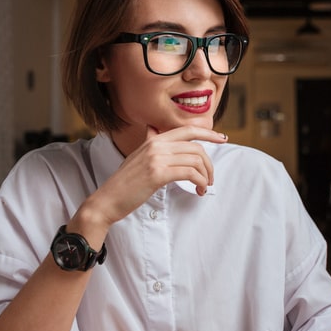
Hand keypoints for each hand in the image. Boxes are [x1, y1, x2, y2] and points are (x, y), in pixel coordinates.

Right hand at [81, 125, 227, 228]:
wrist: (108, 200)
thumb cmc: (125, 183)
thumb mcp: (137, 157)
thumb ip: (149, 144)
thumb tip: (154, 130)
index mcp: (154, 140)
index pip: (187, 130)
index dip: (208, 133)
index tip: (223, 139)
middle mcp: (156, 145)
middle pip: (196, 147)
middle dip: (209, 164)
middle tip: (210, 179)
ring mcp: (156, 158)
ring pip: (196, 160)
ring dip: (205, 176)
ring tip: (203, 188)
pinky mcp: (157, 173)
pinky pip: (190, 173)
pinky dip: (199, 182)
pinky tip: (198, 191)